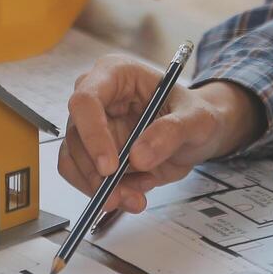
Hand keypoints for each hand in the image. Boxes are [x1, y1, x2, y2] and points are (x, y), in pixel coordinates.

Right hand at [60, 56, 261, 212]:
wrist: (195, 136)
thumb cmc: (194, 115)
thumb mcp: (197, 119)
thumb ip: (171, 132)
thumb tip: (138, 157)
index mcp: (116, 74)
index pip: (86, 99)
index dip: (93, 134)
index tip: (111, 167)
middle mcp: (97, 99)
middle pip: (76, 135)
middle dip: (96, 172)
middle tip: (120, 196)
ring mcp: (92, 128)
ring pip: (75, 161)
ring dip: (100, 188)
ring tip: (134, 199)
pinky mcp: (94, 154)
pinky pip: (85, 178)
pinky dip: (105, 193)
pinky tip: (133, 195)